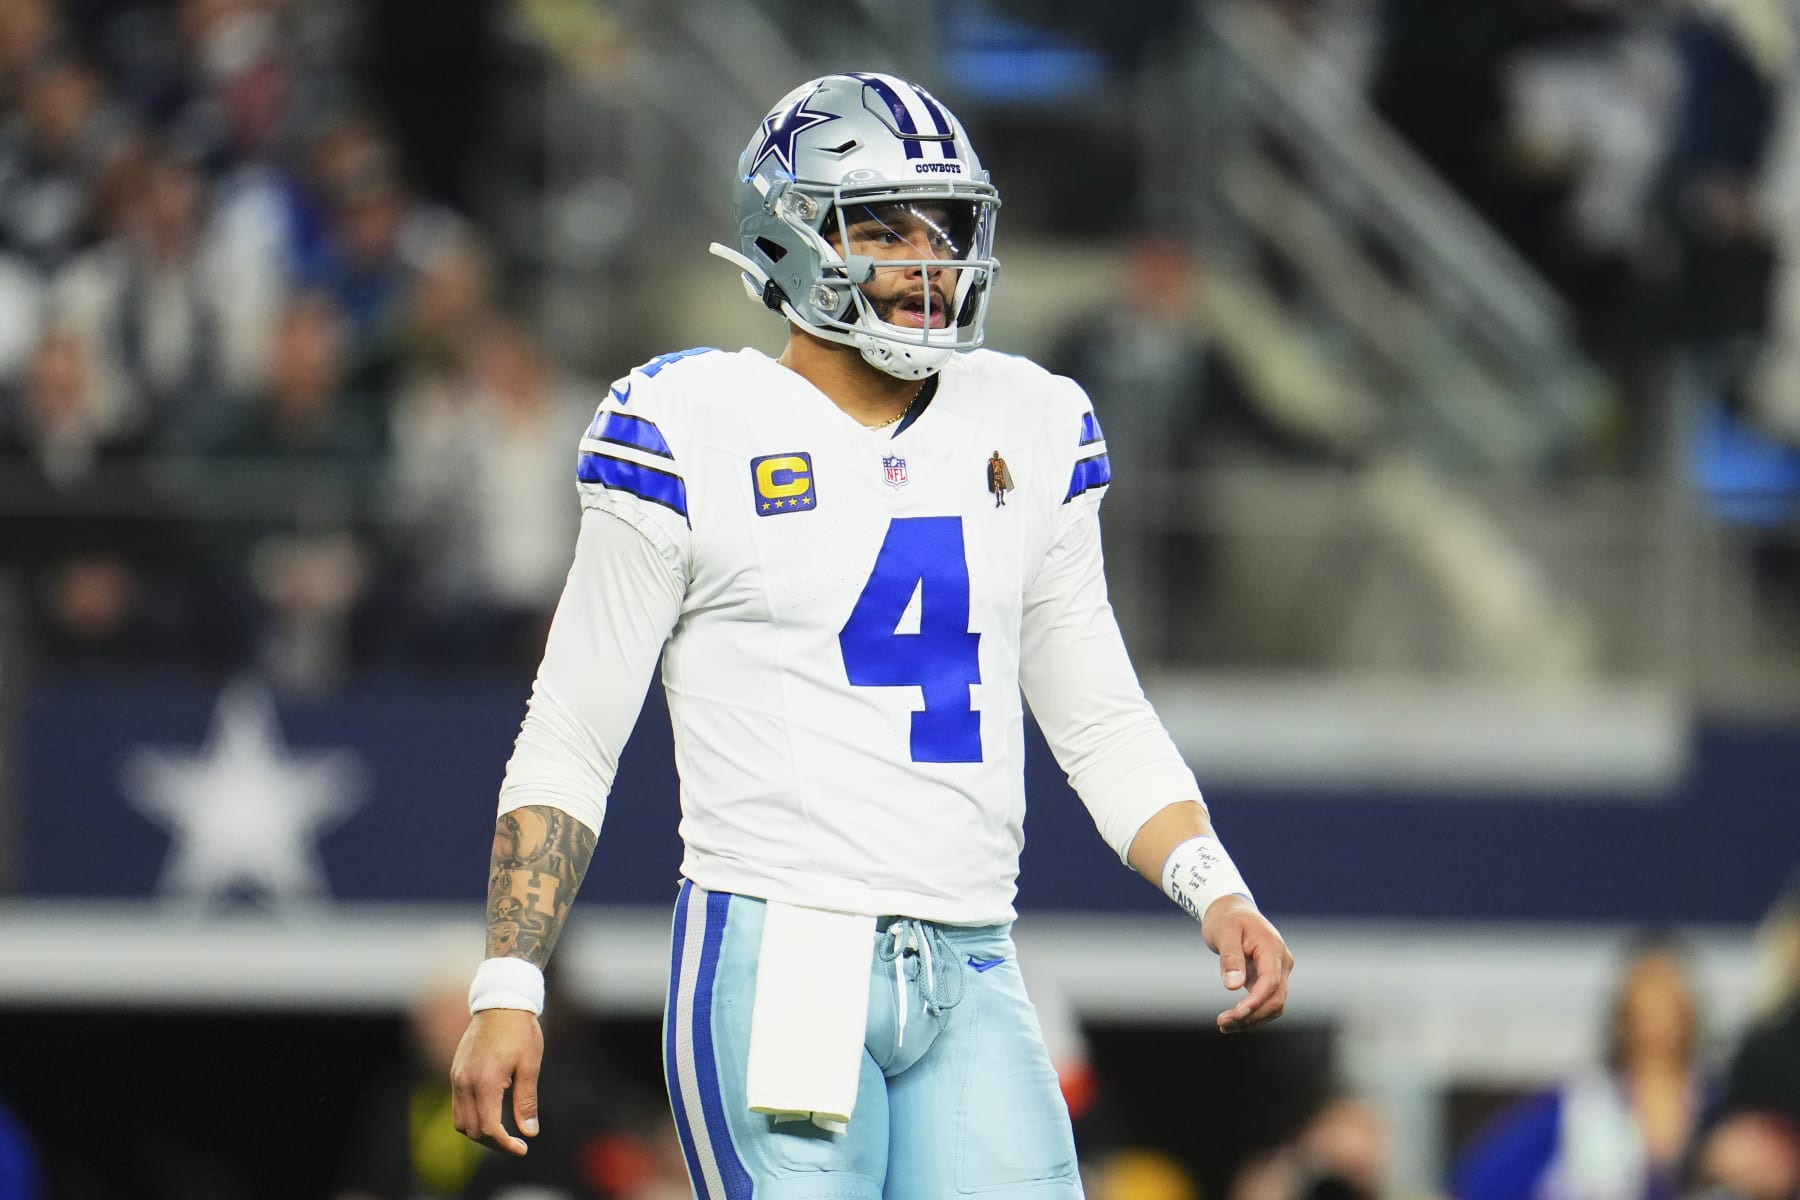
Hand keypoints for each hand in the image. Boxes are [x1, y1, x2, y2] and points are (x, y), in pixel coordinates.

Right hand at [450, 1008, 543, 1154]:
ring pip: (460, 1120)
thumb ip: (526, 1101)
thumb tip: (529, 1132)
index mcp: (485, 1081)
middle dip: (492, 1142)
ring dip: (479, 1132)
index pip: (488, 1128)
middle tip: (515, 1143)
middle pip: (471, 1130)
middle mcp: (464, 1081)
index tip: (522, 1148)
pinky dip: (472, 1116)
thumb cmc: (520, 1031)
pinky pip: (458, 1104)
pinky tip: (492, 1111)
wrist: (501, 1001)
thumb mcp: (530, 1065)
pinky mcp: (455, 1071)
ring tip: (503, 1131)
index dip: (504, 1145)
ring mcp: (456, 1076)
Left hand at [1202, 895, 1292, 1033]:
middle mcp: (1281, 962)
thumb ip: (1230, 958)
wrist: (1232, 911)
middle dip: (1252, 1016)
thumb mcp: (1224, 932)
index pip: (1271, 982)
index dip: (1256, 1001)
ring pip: (1274, 1005)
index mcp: (1272, 948)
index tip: (1236, 1014)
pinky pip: (1267, 1002)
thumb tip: (1233, 987)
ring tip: (1224, 1025)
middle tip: (1222, 1024)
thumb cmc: (1226, 919)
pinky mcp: (1270, 979)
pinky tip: (1233, 1020)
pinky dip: (1252, 1014)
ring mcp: (1279, 972)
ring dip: (1252, 1019)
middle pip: (1276, 999)